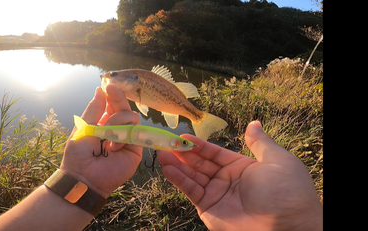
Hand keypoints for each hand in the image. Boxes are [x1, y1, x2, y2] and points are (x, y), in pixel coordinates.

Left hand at [61, 85, 142, 197]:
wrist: (83, 178)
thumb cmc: (78, 155)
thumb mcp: (84, 127)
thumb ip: (94, 108)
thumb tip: (100, 88)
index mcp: (102, 122)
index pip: (111, 104)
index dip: (112, 94)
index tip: (109, 85)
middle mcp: (116, 128)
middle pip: (123, 107)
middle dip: (118, 98)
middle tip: (113, 90)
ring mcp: (127, 138)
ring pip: (131, 117)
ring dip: (118, 120)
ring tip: (106, 134)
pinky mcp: (135, 149)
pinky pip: (136, 133)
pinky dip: (124, 135)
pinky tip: (112, 146)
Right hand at [157, 121, 322, 230]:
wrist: (287, 226)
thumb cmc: (286, 192)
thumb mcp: (277, 160)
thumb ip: (260, 142)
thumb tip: (253, 123)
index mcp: (242, 167)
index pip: (214, 152)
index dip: (199, 144)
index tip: (183, 136)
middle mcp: (227, 180)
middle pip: (200, 163)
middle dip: (183, 153)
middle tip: (166, 142)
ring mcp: (217, 195)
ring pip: (192, 176)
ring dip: (176, 165)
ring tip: (161, 153)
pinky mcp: (209, 209)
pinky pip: (191, 191)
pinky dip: (178, 180)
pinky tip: (168, 168)